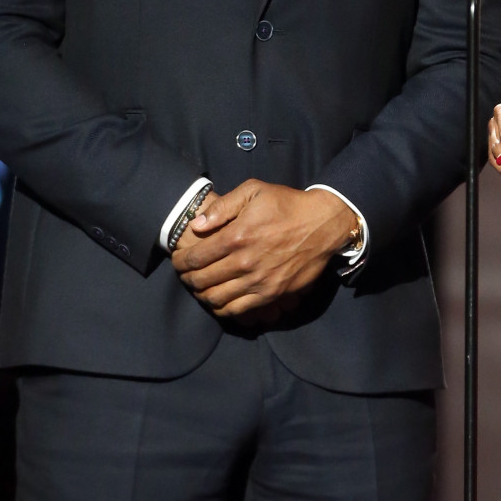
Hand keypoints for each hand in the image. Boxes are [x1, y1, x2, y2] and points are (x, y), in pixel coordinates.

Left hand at [170, 182, 355, 318]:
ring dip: (201, 294)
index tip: (178, 259)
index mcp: (237, 235)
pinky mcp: (271, 294)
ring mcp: (258, 281)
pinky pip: (237, 310)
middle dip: (186, 278)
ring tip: (200, 287)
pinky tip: (219, 300)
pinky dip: (222, 309)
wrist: (322, 224)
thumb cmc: (287, 204)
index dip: (180, 261)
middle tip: (185, 274)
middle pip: (201, 280)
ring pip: (216, 299)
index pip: (195, 257)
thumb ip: (223, 207)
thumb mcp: (254, 190)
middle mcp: (244, 262)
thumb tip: (197, 225)